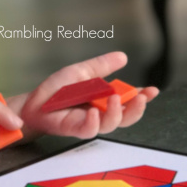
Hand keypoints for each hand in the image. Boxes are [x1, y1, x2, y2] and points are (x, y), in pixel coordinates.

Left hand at [15, 52, 157, 139]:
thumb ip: (102, 66)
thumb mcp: (83, 72)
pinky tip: (93, 112)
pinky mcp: (75, 129)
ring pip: (110, 125)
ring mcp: (89, 123)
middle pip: (126, 118)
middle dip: (136, 109)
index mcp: (105, 101)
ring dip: (116, 113)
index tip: (153, 91)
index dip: (143, 98)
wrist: (34, 102)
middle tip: (140, 98)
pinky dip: (93, 123)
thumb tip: (123, 56)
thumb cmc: (57, 90)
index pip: (129, 102)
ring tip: (114, 98)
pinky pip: (88, 130)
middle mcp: (101, 114)